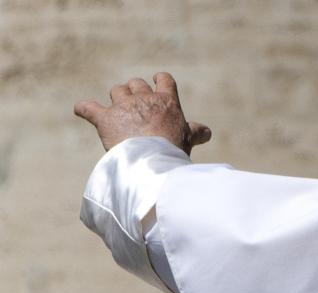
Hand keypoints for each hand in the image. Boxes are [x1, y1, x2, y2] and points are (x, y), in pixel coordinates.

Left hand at [74, 72, 210, 154]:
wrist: (152, 159)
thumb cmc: (174, 149)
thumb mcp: (187, 139)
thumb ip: (195, 133)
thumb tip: (207, 133)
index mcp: (167, 101)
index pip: (164, 80)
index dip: (159, 79)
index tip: (156, 81)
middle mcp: (145, 98)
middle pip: (137, 83)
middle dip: (135, 90)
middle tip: (136, 104)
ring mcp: (123, 106)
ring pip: (117, 91)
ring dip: (117, 98)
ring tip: (118, 111)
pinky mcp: (104, 118)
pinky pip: (88, 108)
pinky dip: (84, 109)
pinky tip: (82, 110)